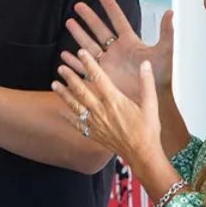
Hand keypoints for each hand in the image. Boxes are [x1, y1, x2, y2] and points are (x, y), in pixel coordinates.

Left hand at [52, 50, 161, 166]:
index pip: (98, 77)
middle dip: (70, 77)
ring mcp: (96, 123)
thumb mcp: (151, 104)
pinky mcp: (94, 133)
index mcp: (115, 101)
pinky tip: (61, 111)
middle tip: (61, 68)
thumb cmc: (147, 130)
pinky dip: (68, 117)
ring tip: (55, 84)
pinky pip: (78, 124)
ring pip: (75, 105)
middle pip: (81, 90)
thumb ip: (147, 83)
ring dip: (64, 94)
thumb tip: (145, 64)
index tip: (81, 53)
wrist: (142, 153)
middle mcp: (102, 110)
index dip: (89, 63)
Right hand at [62, 0, 172, 102]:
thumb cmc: (161, 77)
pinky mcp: (102, 76)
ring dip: (79, 34)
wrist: (153, 99)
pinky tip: (65, 55)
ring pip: (89, 44)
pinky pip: (84, 67)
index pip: (118, 19)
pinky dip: (74, 61)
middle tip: (77, 5)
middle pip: (99, 29)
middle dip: (89, 17)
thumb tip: (170, 11)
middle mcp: (116, 50)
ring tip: (69, 22)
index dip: (110, 6)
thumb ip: (166, 32)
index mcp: (130, 42)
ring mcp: (108, 63)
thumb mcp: (165, 52)